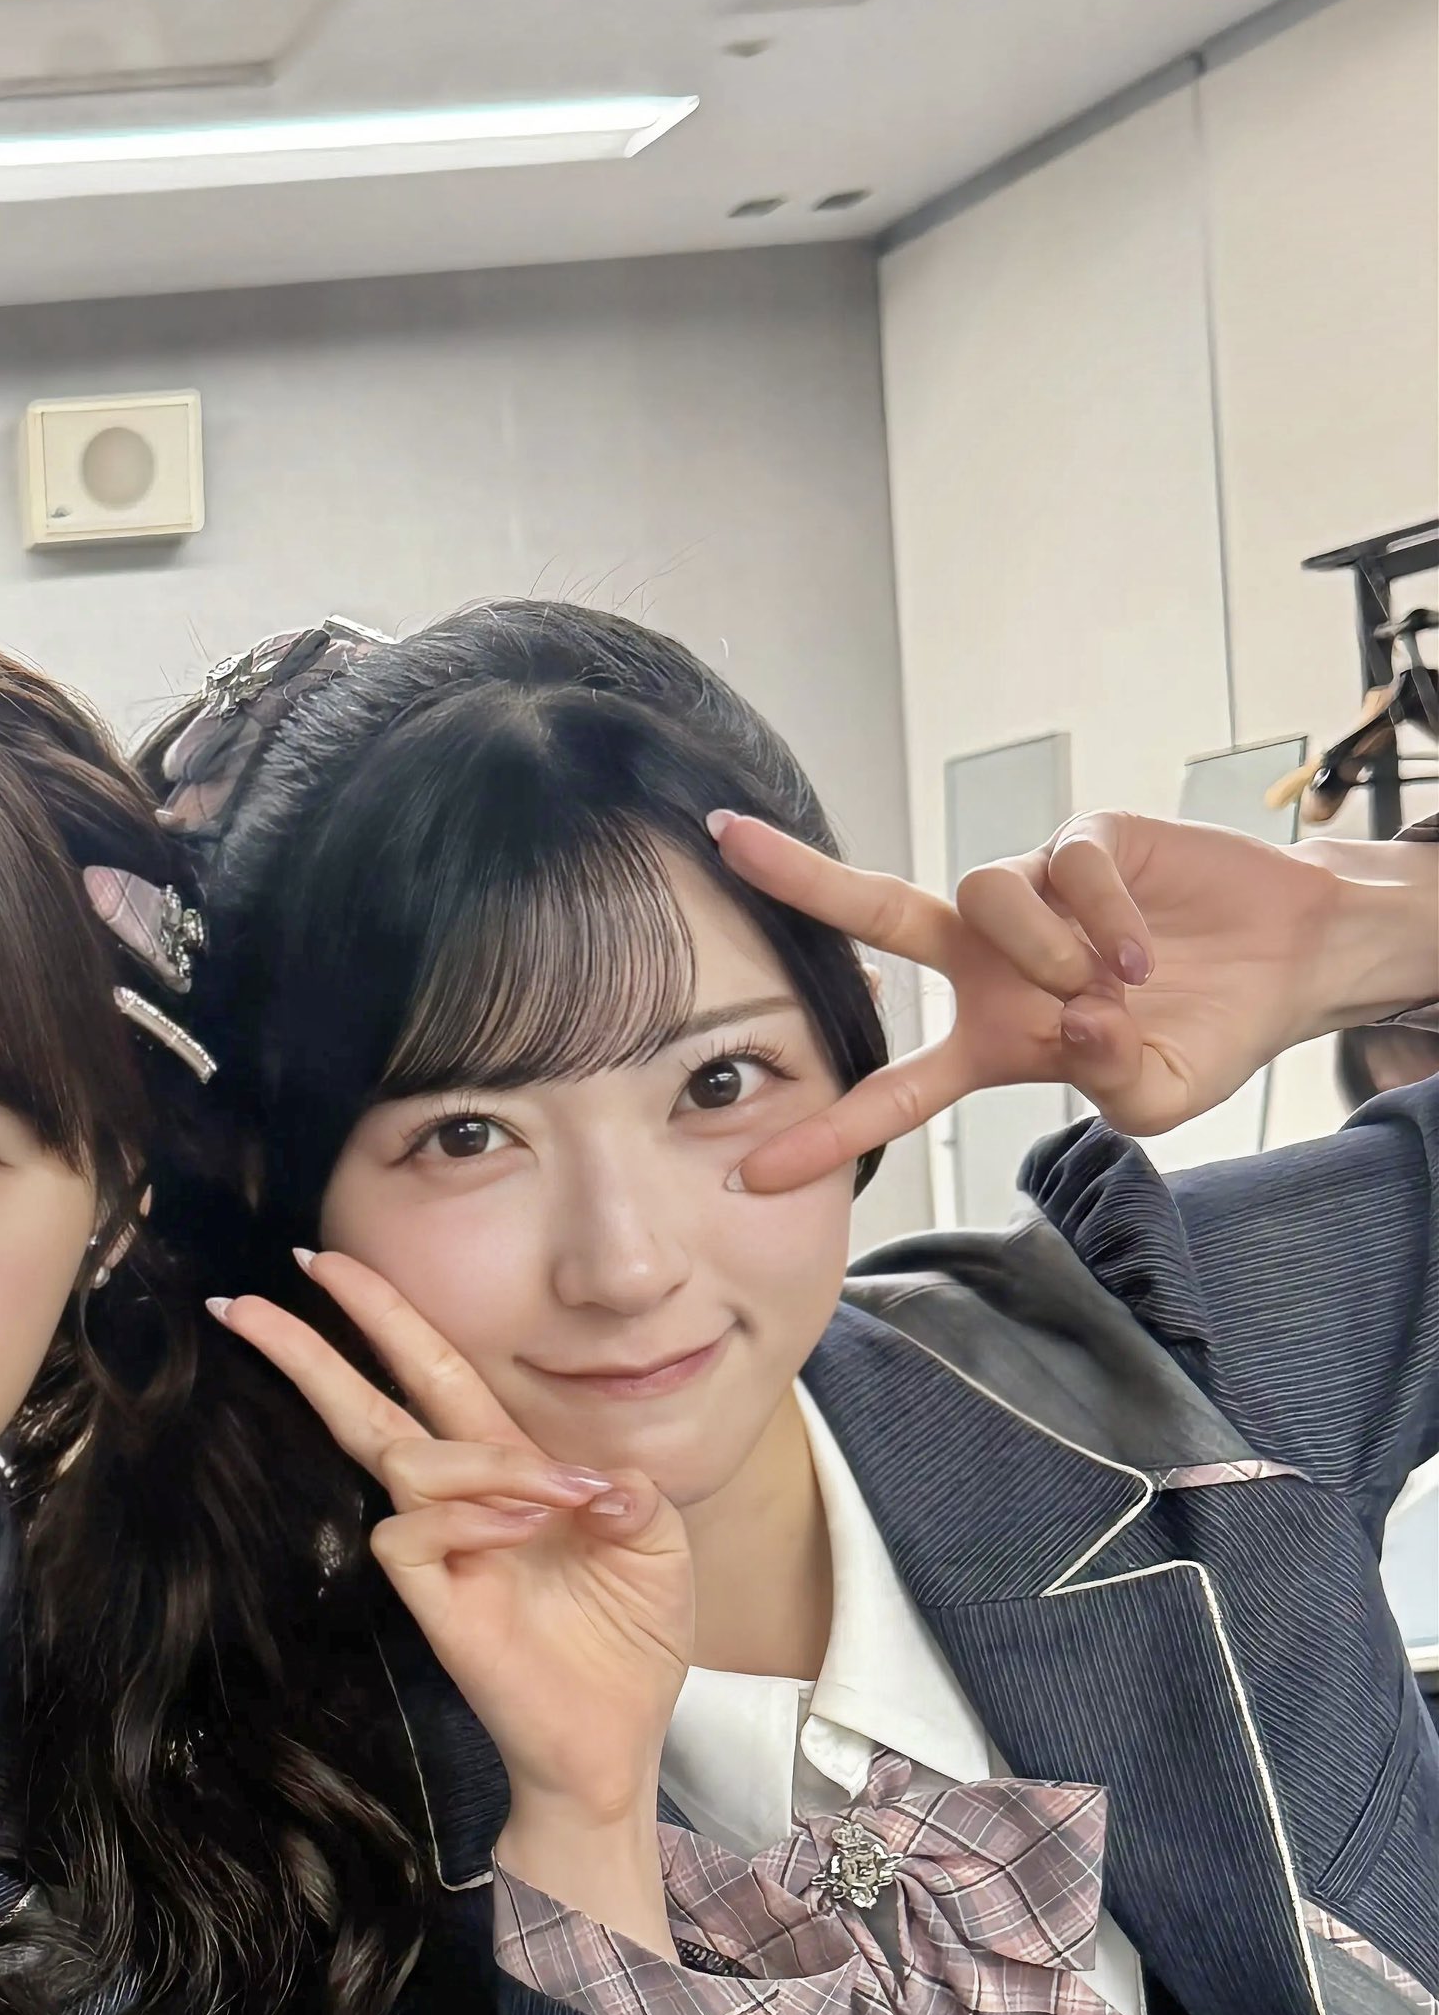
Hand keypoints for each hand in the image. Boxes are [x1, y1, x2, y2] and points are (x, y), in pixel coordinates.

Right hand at [213, 1253, 689, 1937]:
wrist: (617, 1737)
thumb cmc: (628, 1637)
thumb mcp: (657, 1542)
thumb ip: (630, 1492)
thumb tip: (593, 1478)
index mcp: (506, 1467)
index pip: (426, 1373)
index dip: (379, 1315)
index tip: (323, 1261)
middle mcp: (459, 1500)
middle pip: (367, 1403)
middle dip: (313, 1345)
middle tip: (250, 1297)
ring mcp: (440, 1549)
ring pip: (403, 1457)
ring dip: (480, 1460)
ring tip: (553, 1501)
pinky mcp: (432, 1599)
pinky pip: (412, 1530)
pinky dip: (469, 1514)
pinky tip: (526, 1529)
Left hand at [717, 809, 1430, 1192]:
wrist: (1288, 964)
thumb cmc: (1206, 1035)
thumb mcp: (1156, 1095)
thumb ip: (1107, 1081)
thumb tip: (1073, 1024)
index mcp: (990, 1040)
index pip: (892, 1093)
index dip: (827, 1135)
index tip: (749, 1173)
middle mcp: (991, 961)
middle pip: (878, 914)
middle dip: (802, 878)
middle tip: (727, 841)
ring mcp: (1034, 896)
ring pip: (979, 896)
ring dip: (1040, 948)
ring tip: (1111, 983)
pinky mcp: (1085, 843)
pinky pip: (1065, 870)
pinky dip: (1104, 918)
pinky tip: (1145, 952)